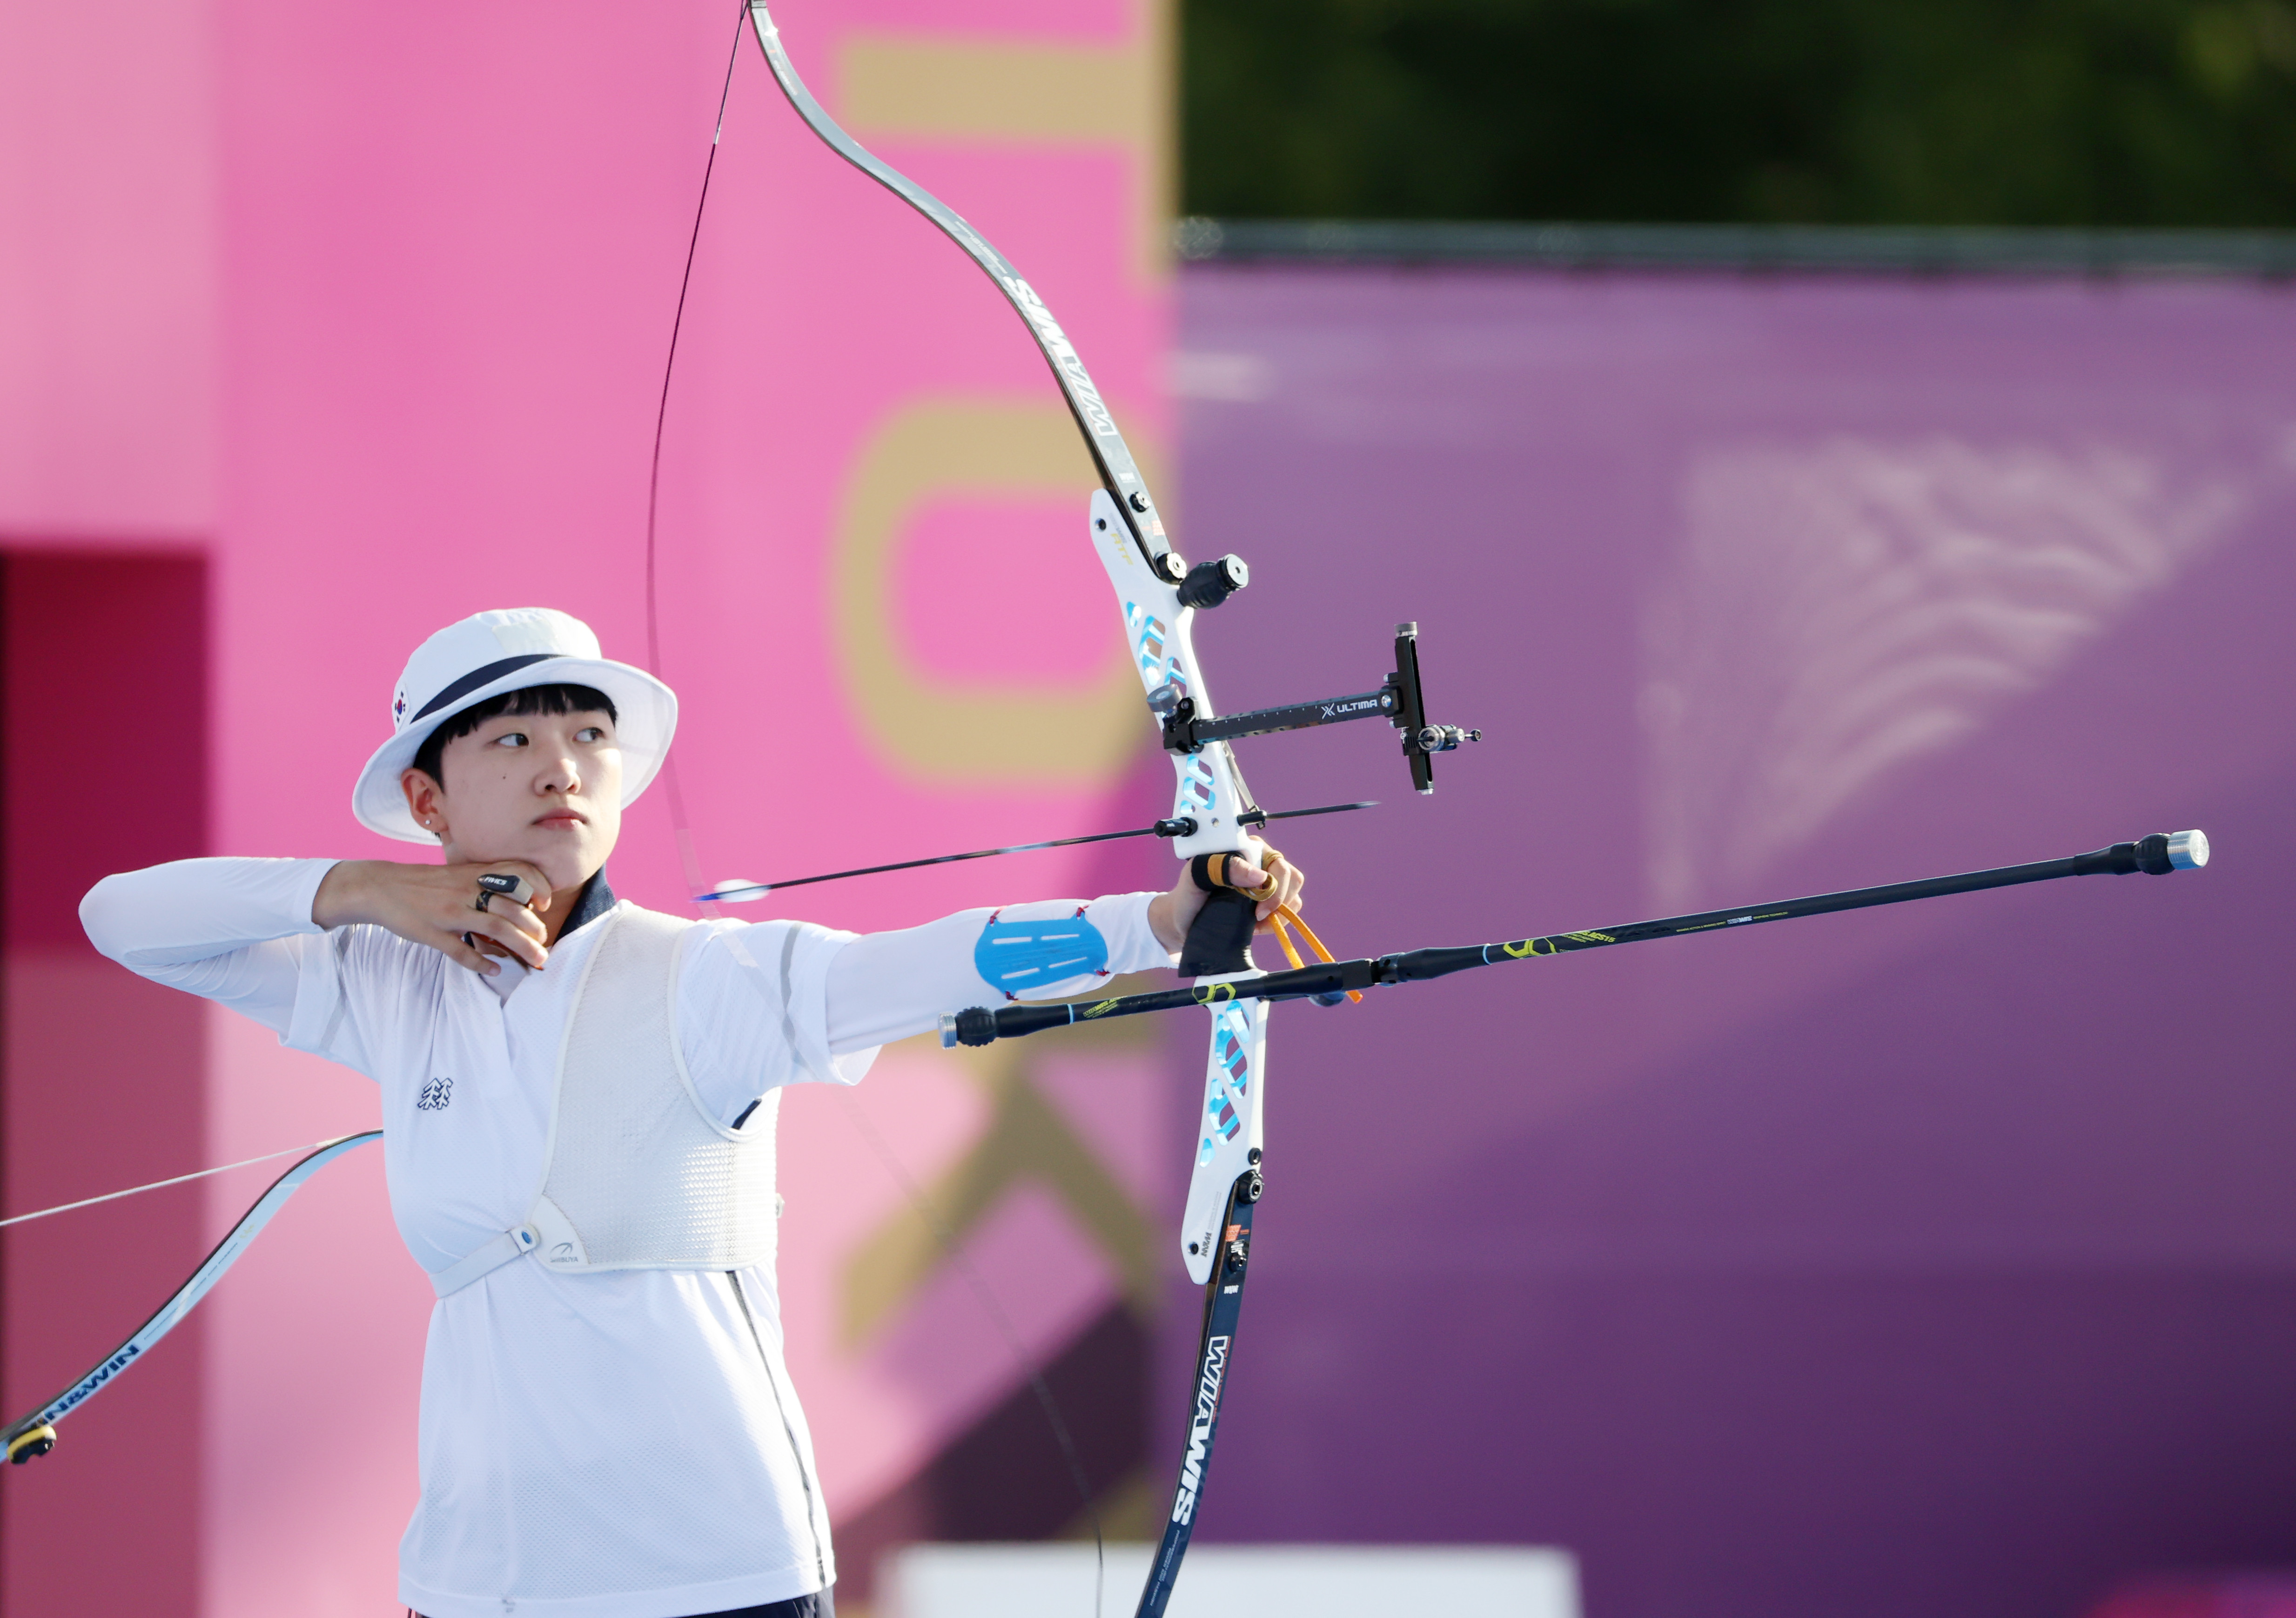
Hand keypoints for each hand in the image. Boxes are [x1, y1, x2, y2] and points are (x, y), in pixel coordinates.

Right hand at [312, 859, 554, 975]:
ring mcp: (450, 912)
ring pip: (495, 929)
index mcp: (473, 874)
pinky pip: (461, 951)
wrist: (381, 886)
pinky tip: (494, 969)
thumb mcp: (457, 874)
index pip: (518, 873)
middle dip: (535, 929)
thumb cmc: (424, 883)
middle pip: (512, 909)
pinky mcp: (433, 933)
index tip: (545, 904)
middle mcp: (466, 890)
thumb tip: (518, 898)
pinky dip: (481, 962)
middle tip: (544, 944)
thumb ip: (485, 882)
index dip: (538, 887)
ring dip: (521, 947)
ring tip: (536, 960)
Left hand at [1148, 837, 1306, 953]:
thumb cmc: (1188, 896)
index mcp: (1247, 850)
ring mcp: (1266, 883)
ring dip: (1278, 912)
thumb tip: (1259, 876)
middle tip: (1257, 915)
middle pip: (1292, 877)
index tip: (1256, 907)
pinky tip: (1256, 924)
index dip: (1274, 887)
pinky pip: (1289, 910)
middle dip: (1279, 901)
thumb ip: (1222, 868)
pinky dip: (1277, 920)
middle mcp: (1260, 863)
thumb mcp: (1195, 876)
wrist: (1182, 921)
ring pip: (1294, 894)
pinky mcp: (1268, 902)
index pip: (1277, 863)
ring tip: (1254, 920)